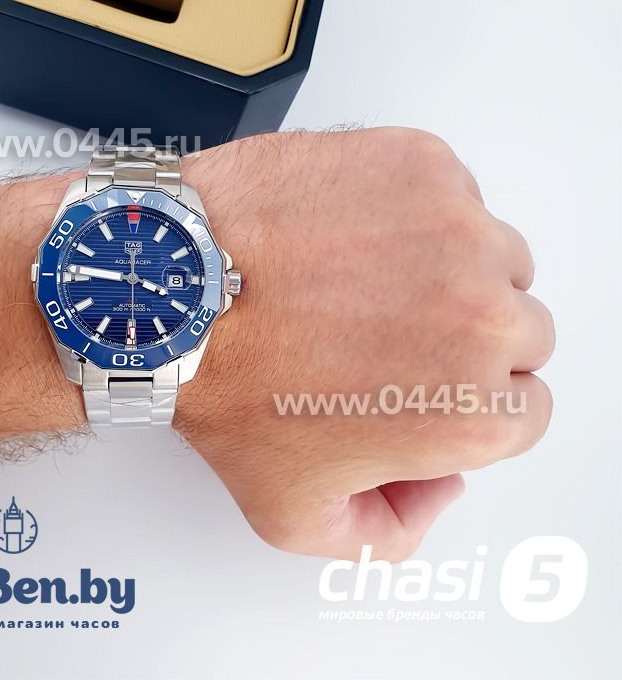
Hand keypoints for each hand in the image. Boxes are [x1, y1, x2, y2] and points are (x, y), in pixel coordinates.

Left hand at [178, 128, 554, 561]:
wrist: (173, 288)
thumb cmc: (223, 382)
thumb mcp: (294, 514)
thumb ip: (385, 534)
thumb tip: (432, 491)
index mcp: (470, 409)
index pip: (524, 410)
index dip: (468, 403)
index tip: (429, 387)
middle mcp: (483, 315)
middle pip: (520, 331)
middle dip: (465, 341)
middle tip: (390, 336)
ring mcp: (456, 228)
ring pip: (494, 257)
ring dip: (451, 272)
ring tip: (367, 282)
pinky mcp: (420, 164)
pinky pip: (453, 195)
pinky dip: (418, 214)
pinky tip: (355, 236)